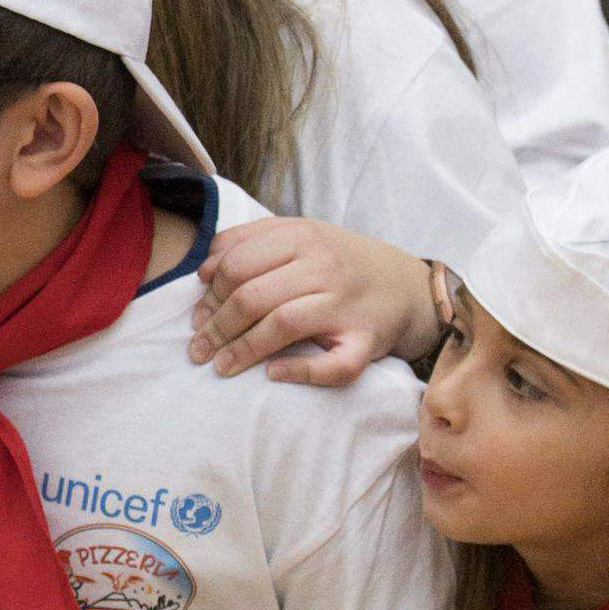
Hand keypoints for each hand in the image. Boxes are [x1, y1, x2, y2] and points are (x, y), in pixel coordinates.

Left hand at [190, 217, 438, 386]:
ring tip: (218, 365)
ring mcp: (347, 304)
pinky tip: (272, 373)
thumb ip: (249, 241)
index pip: (236, 265)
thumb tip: (203, 272)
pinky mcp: (367, 340)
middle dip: (216, 327)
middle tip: (197, 349)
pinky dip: (299, 372)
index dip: (209, 295)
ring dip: (241, 350)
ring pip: (281, 325)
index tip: (197, 317)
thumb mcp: (300, 236)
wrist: (411, 287)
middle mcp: (325, 267)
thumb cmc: (341, 263)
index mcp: (303, 237)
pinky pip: (333, 364)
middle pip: (252, 297)